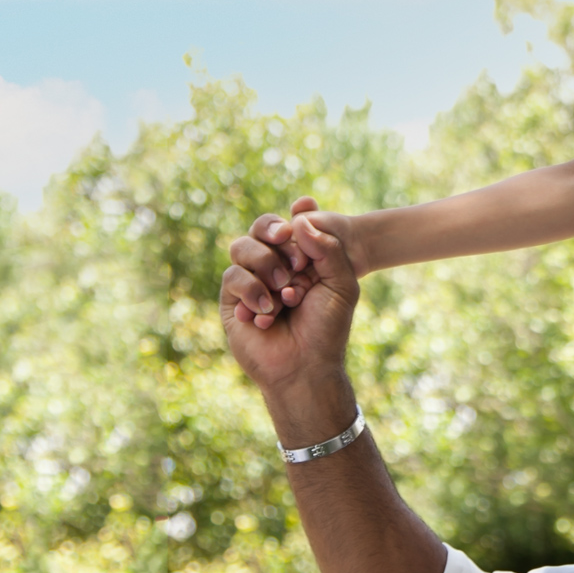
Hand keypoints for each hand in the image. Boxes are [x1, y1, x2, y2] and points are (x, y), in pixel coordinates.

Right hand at [226, 197, 364, 328]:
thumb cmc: (327, 329)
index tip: (306, 206)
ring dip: (266, 264)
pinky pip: (232, 276)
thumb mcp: (341, 284)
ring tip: (285, 293)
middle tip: (292, 250)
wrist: (305, 366)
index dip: (297, 216)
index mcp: (301, 259)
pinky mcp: (232, 301)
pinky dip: (252, 290)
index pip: (292, 224)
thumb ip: (328, 248)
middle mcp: (274, 266)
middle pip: (262, 227)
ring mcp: (251, 281)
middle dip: (275, 232)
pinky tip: (267, 313)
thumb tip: (300, 220)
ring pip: (242, 246)